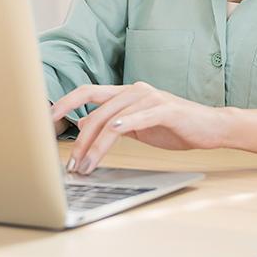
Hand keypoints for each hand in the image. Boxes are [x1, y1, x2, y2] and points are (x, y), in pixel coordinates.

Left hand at [49, 81, 231, 174]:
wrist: (210, 127)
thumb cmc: (175, 126)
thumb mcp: (138, 124)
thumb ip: (113, 122)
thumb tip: (83, 125)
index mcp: (127, 93)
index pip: (88, 92)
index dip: (65, 102)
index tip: (46, 119)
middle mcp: (135, 90)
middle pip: (95, 109)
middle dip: (78, 139)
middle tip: (70, 163)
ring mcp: (150, 98)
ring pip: (111, 119)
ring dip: (94, 145)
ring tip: (86, 166)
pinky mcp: (164, 110)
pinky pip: (136, 118)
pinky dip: (120, 127)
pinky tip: (109, 136)